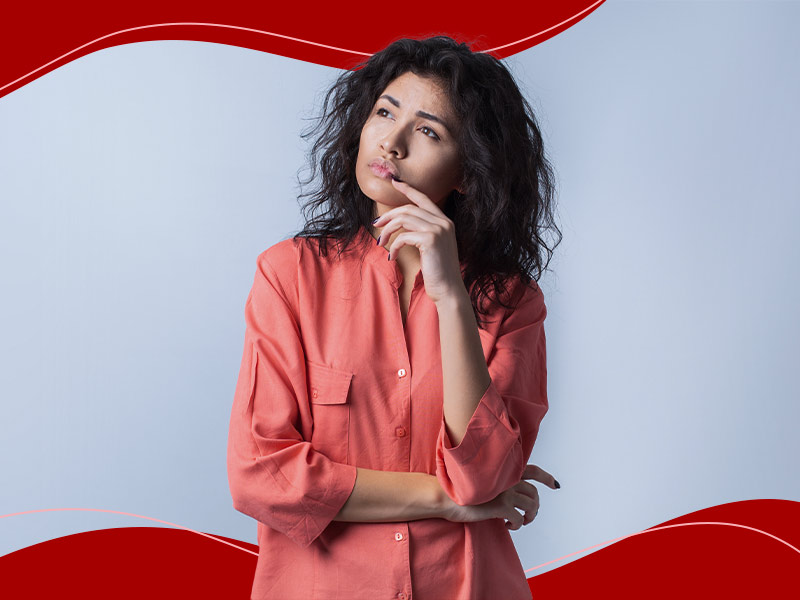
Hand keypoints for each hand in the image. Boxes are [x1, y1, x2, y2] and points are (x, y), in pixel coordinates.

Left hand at [373, 179, 462, 303]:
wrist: (449, 290)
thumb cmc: (438, 272)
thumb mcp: (432, 247)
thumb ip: (423, 232)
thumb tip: (400, 224)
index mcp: (445, 222)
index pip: (424, 199)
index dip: (408, 189)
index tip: (394, 183)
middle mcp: (443, 222)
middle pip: (409, 209)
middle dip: (389, 215)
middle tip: (376, 225)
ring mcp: (438, 229)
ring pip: (404, 219)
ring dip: (388, 230)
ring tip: (381, 242)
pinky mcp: (430, 239)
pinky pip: (403, 236)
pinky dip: (394, 246)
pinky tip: (393, 257)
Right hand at [442, 464, 558, 530]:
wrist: (445, 496)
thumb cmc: (458, 490)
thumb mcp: (480, 481)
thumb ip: (495, 481)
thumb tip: (506, 493)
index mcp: (503, 471)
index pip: (532, 470)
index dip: (545, 477)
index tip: (554, 485)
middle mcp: (507, 478)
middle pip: (534, 493)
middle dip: (535, 506)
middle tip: (529, 516)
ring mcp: (504, 491)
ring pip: (531, 505)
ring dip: (529, 516)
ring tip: (520, 522)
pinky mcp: (500, 506)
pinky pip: (519, 518)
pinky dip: (517, 525)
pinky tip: (507, 527)